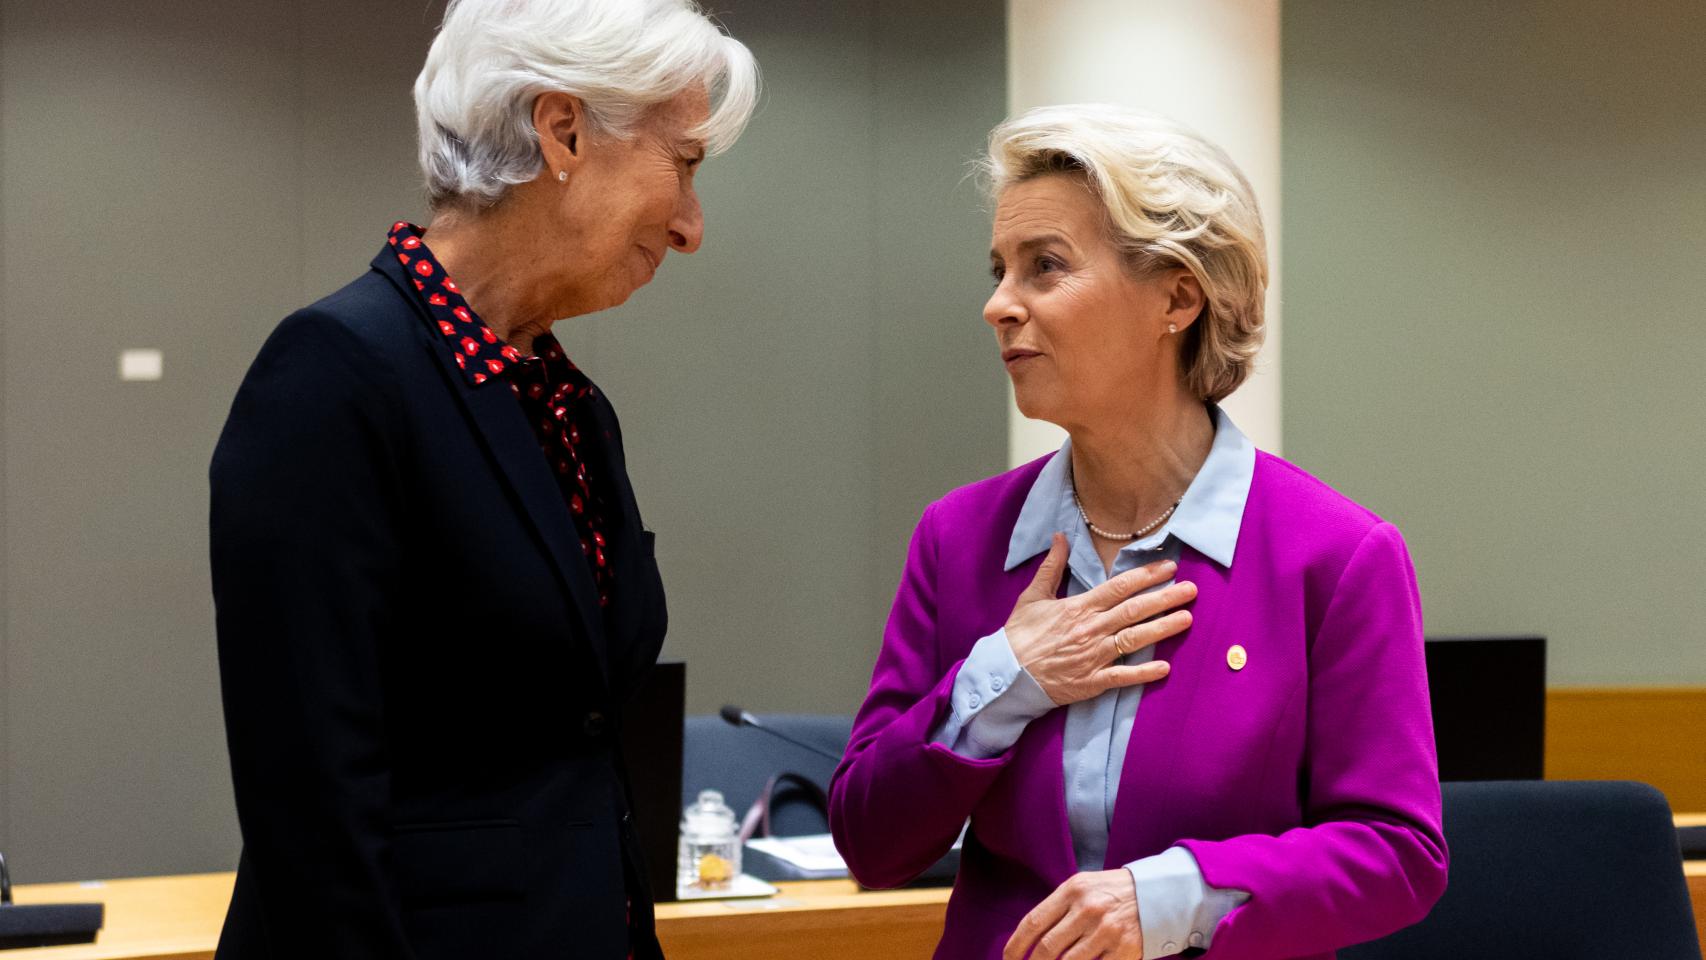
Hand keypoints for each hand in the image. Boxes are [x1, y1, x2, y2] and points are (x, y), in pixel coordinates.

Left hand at [1004, 869, 1143, 959]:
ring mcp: (1107, 931)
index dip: (1016, 946)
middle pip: (1047, 948)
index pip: (1033, 923)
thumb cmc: (1110, 893)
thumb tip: (1028, 940)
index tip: (1008, 959)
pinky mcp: (1124, 950)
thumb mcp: (1081, 888)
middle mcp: (1088, 910)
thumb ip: (1056, 909)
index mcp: (1072, 891)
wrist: (1156, 894)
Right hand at [1005, 533, 1194, 705]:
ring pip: (1134, 639)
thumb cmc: (1019, 635)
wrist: (1005, 674)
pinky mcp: (1092, 681)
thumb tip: (1060, 537)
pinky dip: (1144, 672)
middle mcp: (1091, 629)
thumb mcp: (1033, 596)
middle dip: (1165, 598)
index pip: (1119, 587)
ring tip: (1187, 619)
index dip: (1146, 576)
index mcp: (1079, 607)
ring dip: (1162, 629)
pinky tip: (1165, 667)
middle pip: (1134, 610)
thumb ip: (1051, 566)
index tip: (1169, 568)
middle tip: (1191, 590)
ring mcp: (1093, 656)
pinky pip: (1122, 676)